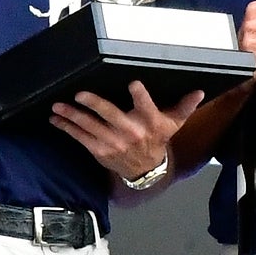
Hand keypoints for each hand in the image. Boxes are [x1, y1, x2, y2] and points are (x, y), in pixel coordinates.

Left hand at [50, 81, 209, 184]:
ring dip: (71, 115)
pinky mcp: (99, 150)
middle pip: (111, 115)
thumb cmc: (158, 140)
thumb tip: (199, 91)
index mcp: (149, 122)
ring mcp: (113, 142)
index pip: (146, 106)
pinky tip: (56, 119)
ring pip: (90, 126)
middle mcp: (130, 132)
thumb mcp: (173, 123)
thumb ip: (184, 106)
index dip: (140, 96)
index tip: (133, 84)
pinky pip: (80, 137)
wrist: (146, 170)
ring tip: (58, 105)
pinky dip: (67, 127)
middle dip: (94, 104)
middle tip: (79, 94)